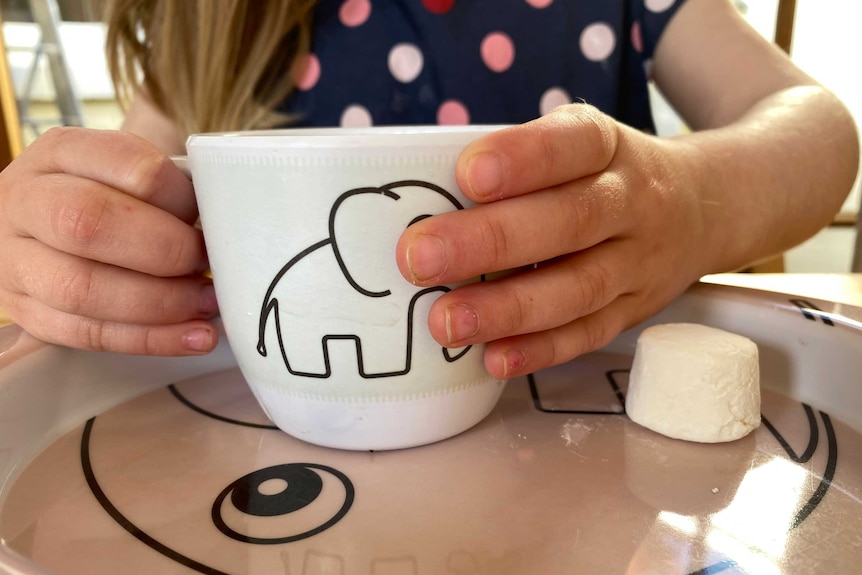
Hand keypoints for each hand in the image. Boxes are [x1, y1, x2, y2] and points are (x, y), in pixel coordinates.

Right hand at [0, 127, 218, 354]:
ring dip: (160, 303)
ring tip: (207, 304)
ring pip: (82, 288)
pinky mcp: (25, 311)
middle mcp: (25, 201)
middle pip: (89, 224)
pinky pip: (86, 334)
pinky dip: (150, 339)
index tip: (211, 219)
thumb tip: (226, 225)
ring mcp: (14, 259)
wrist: (41, 225)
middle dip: (165, 252)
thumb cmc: (106, 197)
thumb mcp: (126, 172)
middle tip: (206, 265)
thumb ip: (169, 188)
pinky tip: (193, 337)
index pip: (129, 166)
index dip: (180, 199)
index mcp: (60, 152)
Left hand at [396, 105, 709, 378]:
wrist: (704, 205)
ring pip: (578, 287)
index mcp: (608, 146)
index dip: (524, 159)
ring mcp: (638, 262)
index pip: (574, 144)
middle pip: (570, 220)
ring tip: (444, 321)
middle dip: (490, 240)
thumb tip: (414, 196)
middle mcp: (631, 202)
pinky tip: (492, 358)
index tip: (467, 175)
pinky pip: (589, 334)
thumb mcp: (579, 141)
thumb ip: (517, 163)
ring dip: (508, 308)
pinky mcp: (634, 311)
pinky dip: (541, 350)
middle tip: (418, 257)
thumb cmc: (605, 172)